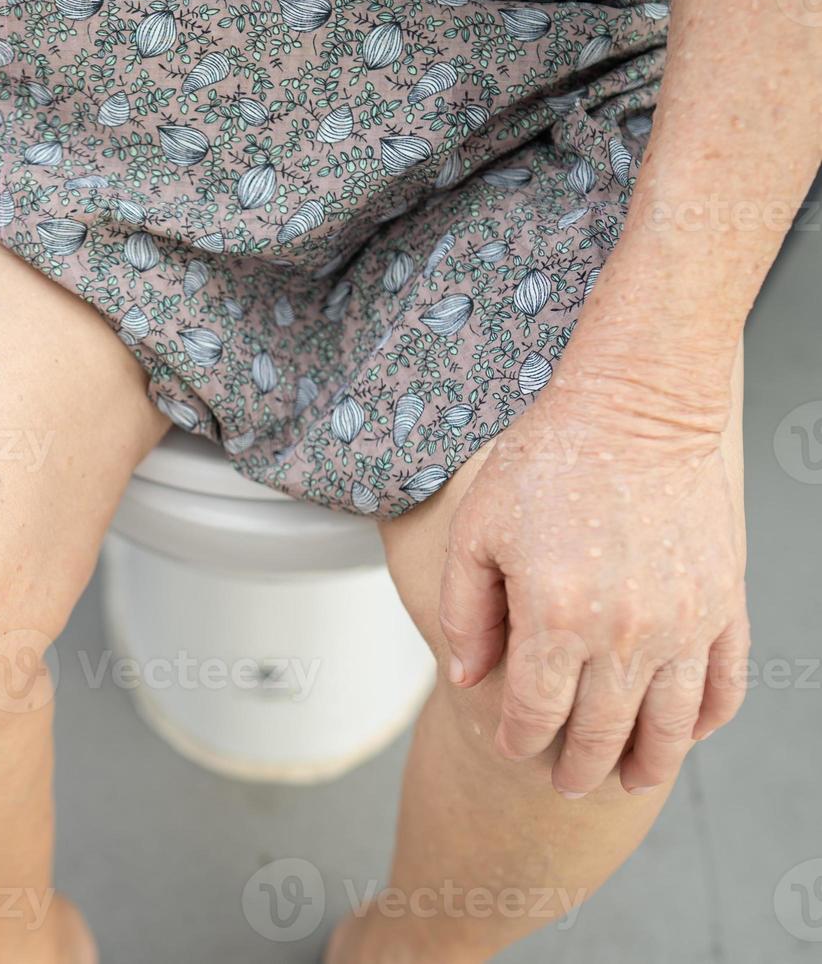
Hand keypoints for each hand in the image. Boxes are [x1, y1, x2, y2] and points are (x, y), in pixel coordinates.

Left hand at [439, 371, 747, 795]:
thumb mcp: (477, 532)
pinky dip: (705, 719)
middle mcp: (624, 632)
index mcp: (555, 616)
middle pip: (601, 732)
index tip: (512, 747)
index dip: (520, 739)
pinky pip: (723, 684)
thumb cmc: (548, 460)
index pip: (534, 710)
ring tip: (629, 780)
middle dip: (579, 767)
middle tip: (567, 783)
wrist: (637, 407)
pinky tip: (686, 732)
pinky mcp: (724, 603)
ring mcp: (684, 622)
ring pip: (668, 724)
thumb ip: (468, 612)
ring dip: (647, 762)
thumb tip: (468, 677)